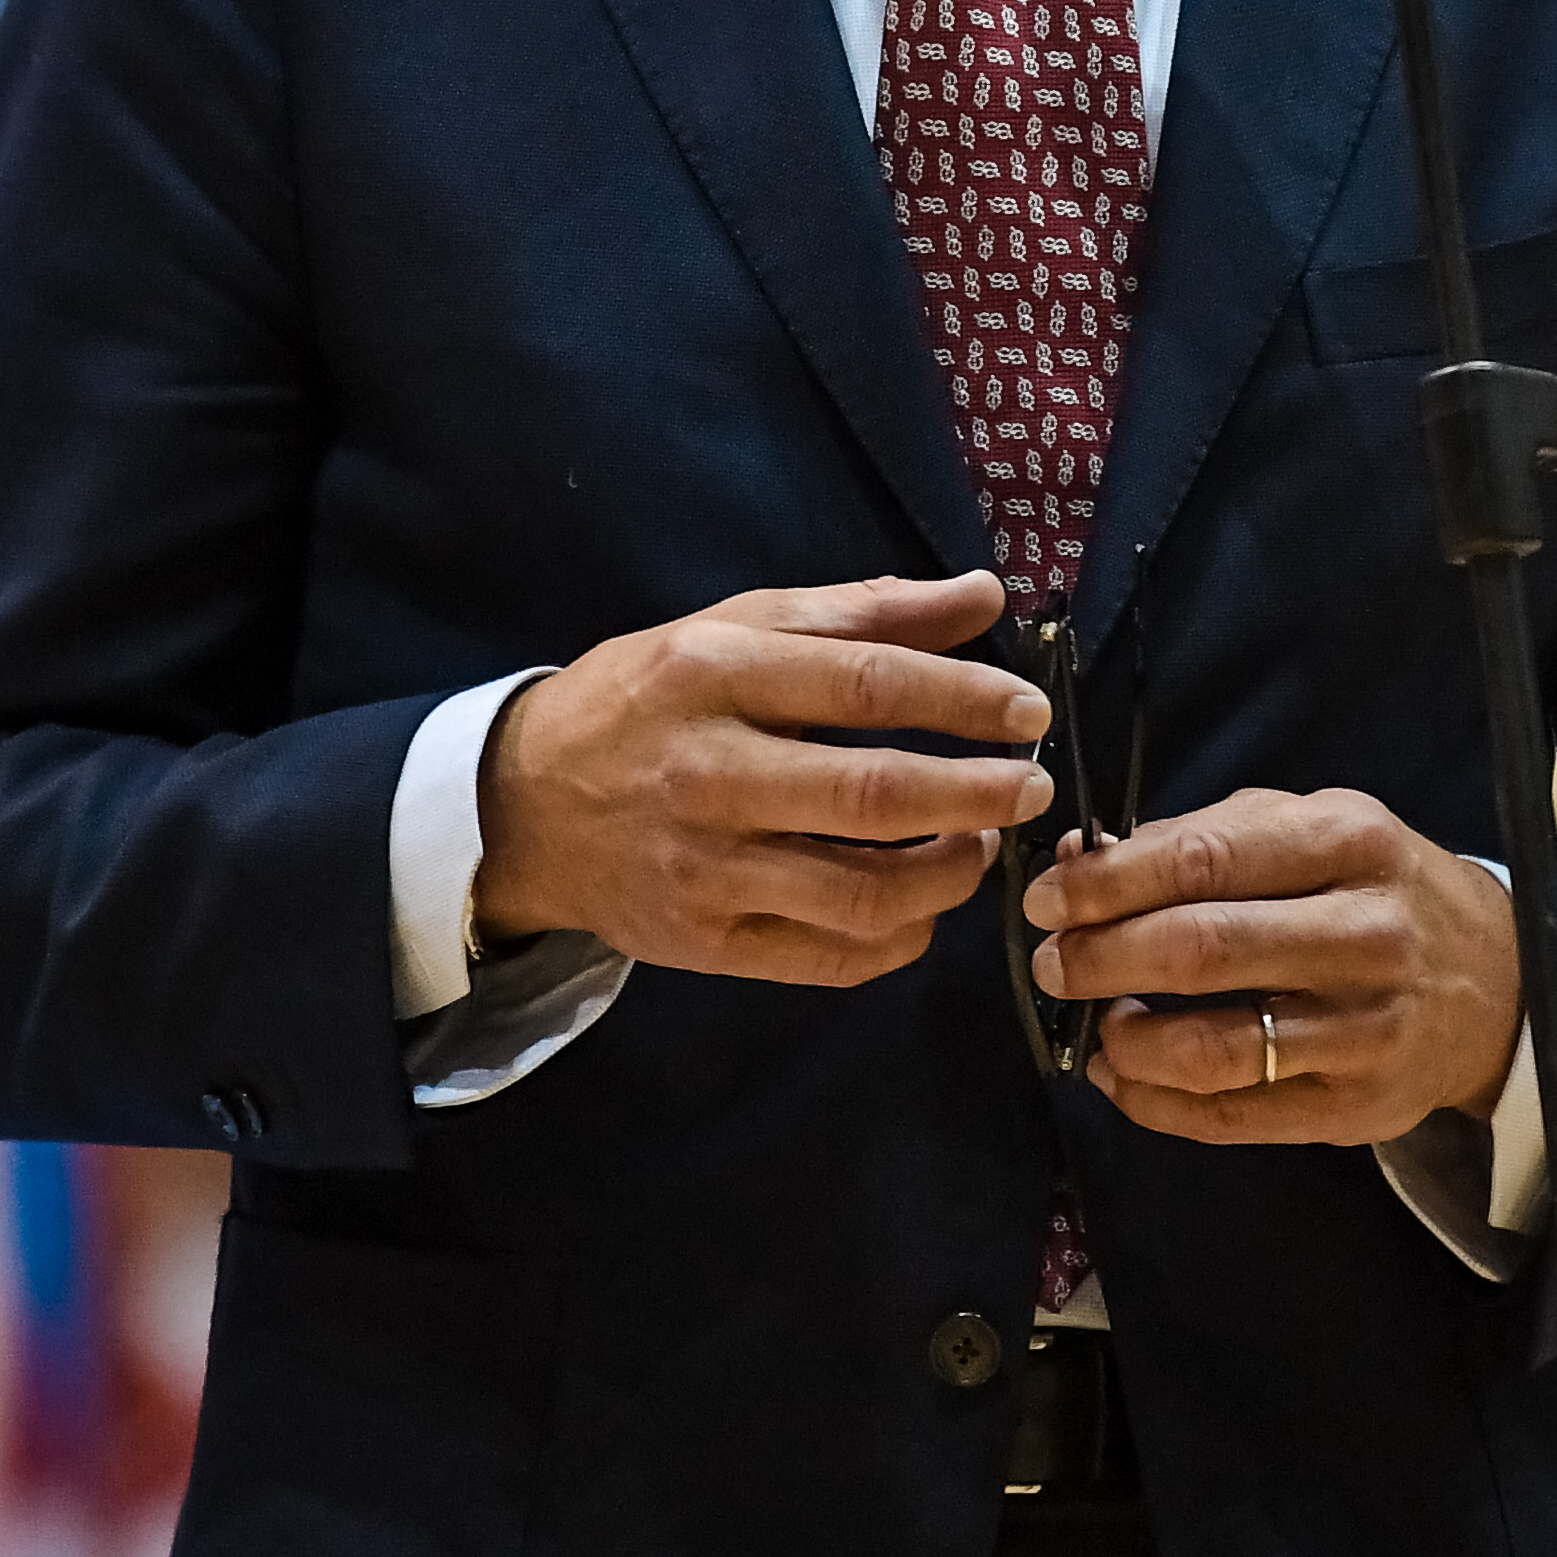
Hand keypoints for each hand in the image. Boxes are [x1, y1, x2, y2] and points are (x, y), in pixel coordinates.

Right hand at [475, 574, 1051, 981]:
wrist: (523, 804)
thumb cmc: (650, 699)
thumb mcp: (739, 628)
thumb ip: (866, 612)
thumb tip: (986, 598)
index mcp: (715, 674)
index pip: (864, 684)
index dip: (963, 700)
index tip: (1028, 712)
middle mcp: (707, 774)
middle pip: (871, 796)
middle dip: (976, 794)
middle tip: (1032, 788)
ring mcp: (704, 869)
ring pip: (861, 892)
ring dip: (949, 876)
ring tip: (981, 845)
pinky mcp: (703, 944)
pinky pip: (830, 958)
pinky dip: (900, 938)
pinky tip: (925, 905)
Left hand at [1023, 790, 1520, 1147]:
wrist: (1497, 985)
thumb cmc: (1378, 891)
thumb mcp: (1313, 830)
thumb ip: (1204, 838)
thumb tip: (1083, 860)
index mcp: (1349, 843)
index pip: (1203, 861)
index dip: (1108, 884)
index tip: (1049, 899)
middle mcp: (1365, 935)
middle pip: (1201, 951)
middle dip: (1100, 958)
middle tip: (1051, 962)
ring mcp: (1365, 1031)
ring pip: (1214, 1049)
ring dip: (1124, 1040)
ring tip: (1092, 1022)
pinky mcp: (1356, 1108)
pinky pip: (1232, 1118)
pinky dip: (1154, 1103)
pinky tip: (1121, 1076)